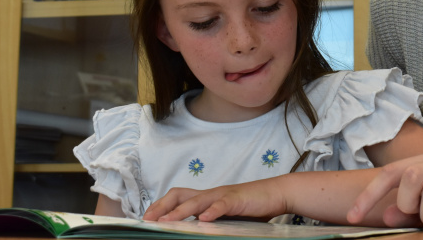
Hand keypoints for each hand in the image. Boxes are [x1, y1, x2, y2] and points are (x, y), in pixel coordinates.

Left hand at [143, 179, 288, 221]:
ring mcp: (223, 195)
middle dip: (162, 207)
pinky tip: (205, 219)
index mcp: (207, 197)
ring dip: (180, 211)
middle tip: (149, 220)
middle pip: (180, 194)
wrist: (275, 194)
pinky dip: (212, 211)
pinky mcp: (237, 199)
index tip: (147, 218)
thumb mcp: (226, 215)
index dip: (161, 206)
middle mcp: (211, 193)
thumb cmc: (251, 207)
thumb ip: (211, 221)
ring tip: (167, 222)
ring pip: (197, 200)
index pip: (178, 196)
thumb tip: (195, 229)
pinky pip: (222, 204)